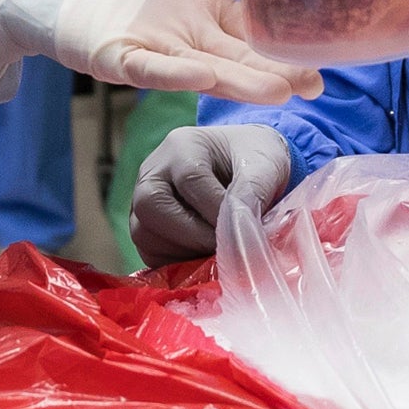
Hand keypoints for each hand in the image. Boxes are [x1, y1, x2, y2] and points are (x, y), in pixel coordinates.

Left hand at [0, 0, 322, 108]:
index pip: (253, 31)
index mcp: (202, 9)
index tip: (320, 52)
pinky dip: (176, 75)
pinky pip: (152, 70)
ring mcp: (154, 52)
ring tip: (280, 91)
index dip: (284, 43)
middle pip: (238, 58)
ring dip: (239, 82)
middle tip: (315, 83)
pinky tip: (204, 77)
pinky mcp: (118, 60)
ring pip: (205, 70)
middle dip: (276, 72)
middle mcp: (186, 38)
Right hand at [130, 123, 293, 264]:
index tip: (241, 228)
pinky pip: (149, 254)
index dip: (216, 209)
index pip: (190, 179)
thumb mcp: (266, 163)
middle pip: (150, 205)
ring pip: (143, 233)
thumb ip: (255, 189)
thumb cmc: (254, 160)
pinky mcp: (145, 228)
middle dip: (191, 234)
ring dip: (184, 252)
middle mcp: (153, 171)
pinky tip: (204, 258)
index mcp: (182, 146)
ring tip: (218, 252)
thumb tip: (239, 225)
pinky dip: (177, 263)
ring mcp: (142, 200)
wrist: (244, 166)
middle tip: (225, 246)